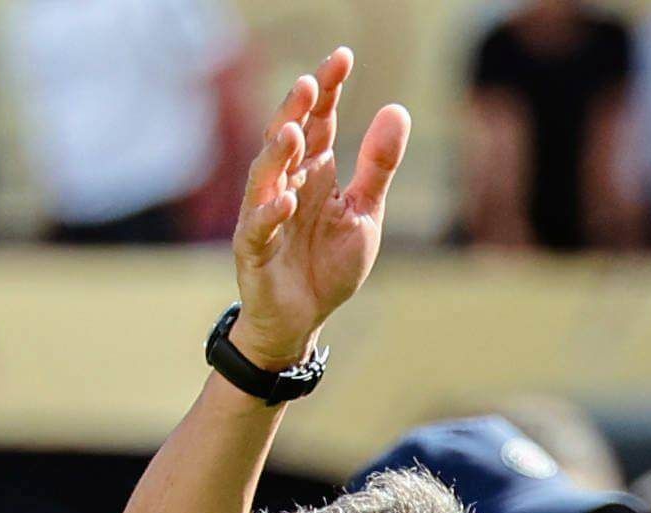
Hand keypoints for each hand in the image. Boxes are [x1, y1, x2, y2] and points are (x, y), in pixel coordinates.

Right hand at [229, 48, 410, 369]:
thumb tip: (397, 109)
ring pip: (265, 176)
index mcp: (315, 172)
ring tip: (293, 130)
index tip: (343, 56)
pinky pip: (258, 228)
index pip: (320, 122)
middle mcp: (285, 184)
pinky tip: (287, 199)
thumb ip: (378, 165)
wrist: (303, 318)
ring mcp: (264, 215)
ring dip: (278, 154)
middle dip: (296, 109)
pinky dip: (271, 213)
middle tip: (310, 81)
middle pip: (287, 139)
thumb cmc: (329, 262)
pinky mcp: (253, 250)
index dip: (329, 90)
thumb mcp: (364, 211)